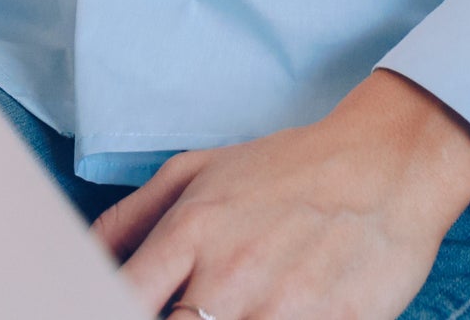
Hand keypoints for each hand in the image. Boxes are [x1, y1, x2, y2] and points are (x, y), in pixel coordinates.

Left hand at [93, 71, 469, 318]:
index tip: (99, 310)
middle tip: (186, 309)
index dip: (100, 309)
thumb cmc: (288, 169)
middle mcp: (229, 275)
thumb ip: (131, 217)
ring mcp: (282, 310)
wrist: (386, 164)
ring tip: (227, 311)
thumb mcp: (198, 170)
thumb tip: (83, 258)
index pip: (119, 298)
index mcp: (190, 232)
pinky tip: (272, 315)